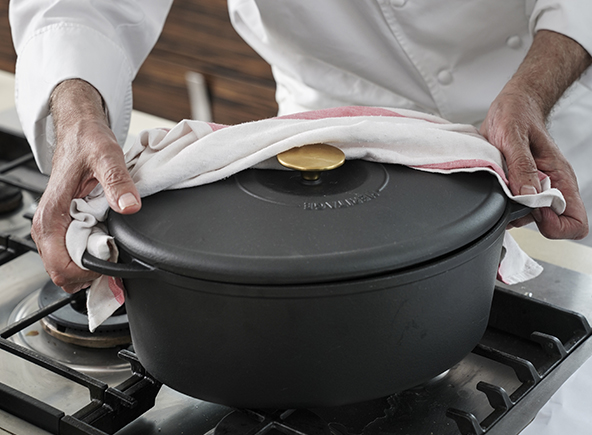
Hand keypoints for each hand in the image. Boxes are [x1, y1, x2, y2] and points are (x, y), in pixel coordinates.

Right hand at [31, 80, 140, 292]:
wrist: (79, 130)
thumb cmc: (86, 141)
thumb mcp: (106, 156)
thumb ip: (118, 182)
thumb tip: (129, 206)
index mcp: (51, 214)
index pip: (60, 265)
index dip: (87, 272)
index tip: (111, 264)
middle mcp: (47, 225)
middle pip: (62, 272)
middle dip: (89, 274)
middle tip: (116, 261)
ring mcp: (54, 227)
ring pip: (66, 266)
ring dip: (90, 267)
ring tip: (112, 252)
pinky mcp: (64, 225)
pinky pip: (72, 253)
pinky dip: (90, 257)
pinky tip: (107, 245)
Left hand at [480, 30, 589, 239]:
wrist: (511, 106)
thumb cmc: (517, 115)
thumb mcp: (514, 137)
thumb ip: (522, 167)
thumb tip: (527, 195)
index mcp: (560, 178)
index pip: (575, 222)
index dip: (555, 226)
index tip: (534, 211)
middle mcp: (551, 187)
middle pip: (549, 226)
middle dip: (527, 217)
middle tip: (510, 195)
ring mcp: (535, 189)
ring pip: (529, 218)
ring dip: (511, 208)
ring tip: (502, 183)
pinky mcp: (520, 187)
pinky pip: (514, 207)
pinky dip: (502, 202)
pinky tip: (497, 184)